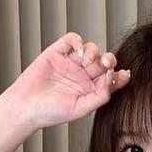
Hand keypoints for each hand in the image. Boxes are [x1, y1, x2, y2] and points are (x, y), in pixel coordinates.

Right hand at [5, 32, 130, 129]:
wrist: (26, 107)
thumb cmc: (51, 112)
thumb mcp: (81, 108)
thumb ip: (101, 96)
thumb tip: (113, 78)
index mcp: (91, 88)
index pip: (111, 77)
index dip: (119, 74)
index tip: (124, 74)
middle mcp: (82, 74)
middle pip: (103, 60)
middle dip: (109, 60)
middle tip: (106, 64)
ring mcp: (70, 62)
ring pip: (91, 48)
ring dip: (94, 52)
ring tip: (87, 62)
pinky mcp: (57, 52)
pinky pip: (71, 39)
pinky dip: (78, 41)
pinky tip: (77, 52)